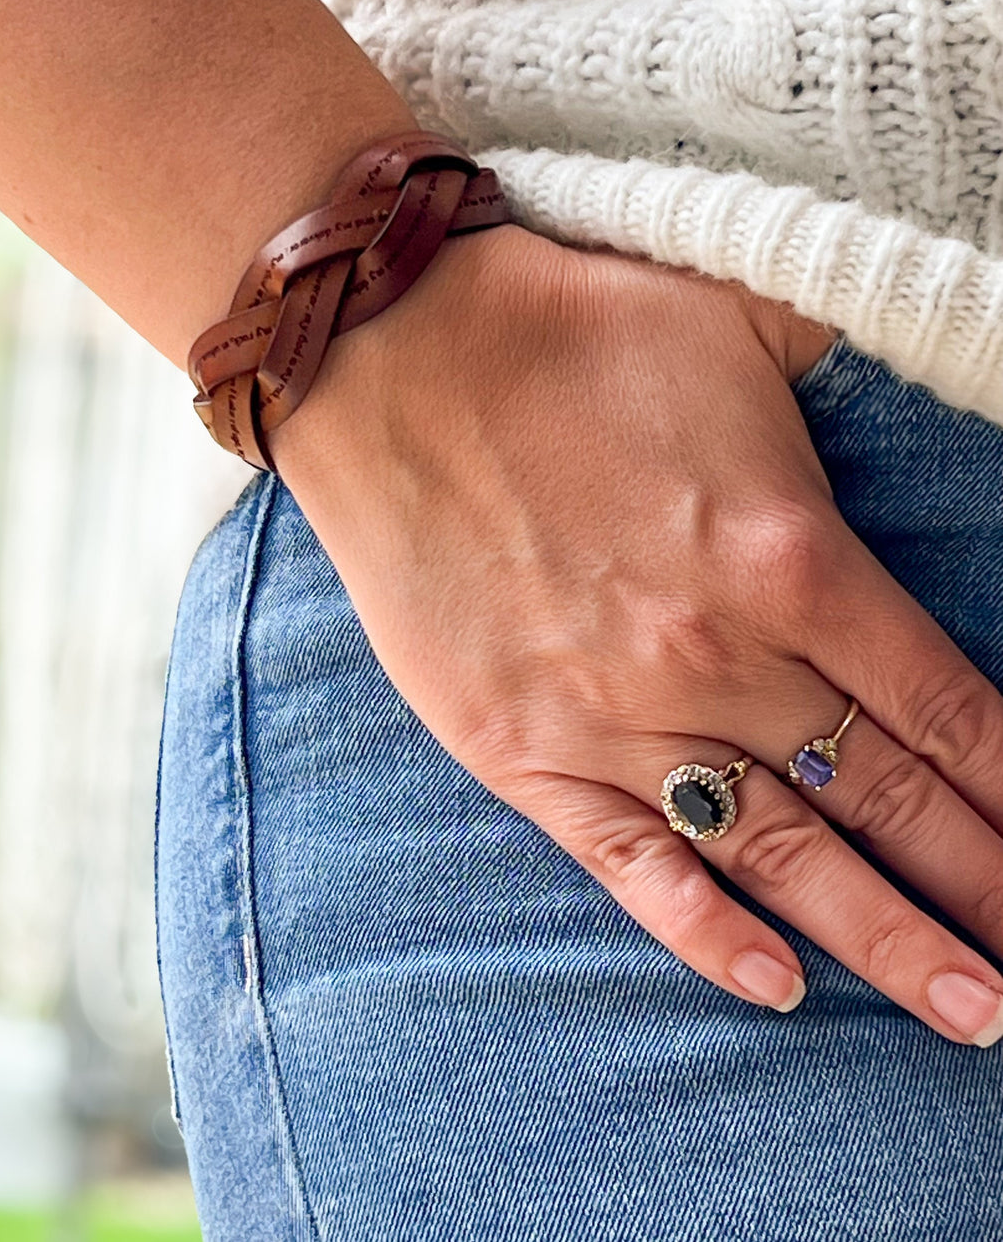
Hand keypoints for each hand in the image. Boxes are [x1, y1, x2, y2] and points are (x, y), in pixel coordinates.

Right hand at [273, 223, 1002, 1045]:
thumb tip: (925, 325)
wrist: (389, 358)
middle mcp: (720, 657)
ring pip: (784, 855)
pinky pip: (631, 865)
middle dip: (983, 885)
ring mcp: (619, 715)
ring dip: (887, 939)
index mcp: (792, 556)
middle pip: (889, 798)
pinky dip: (706, 932)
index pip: (947, 706)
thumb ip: (848, 352)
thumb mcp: (742, 317)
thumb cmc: (571, 329)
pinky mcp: (523, 748)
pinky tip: (777, 986)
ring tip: (970, 1015)